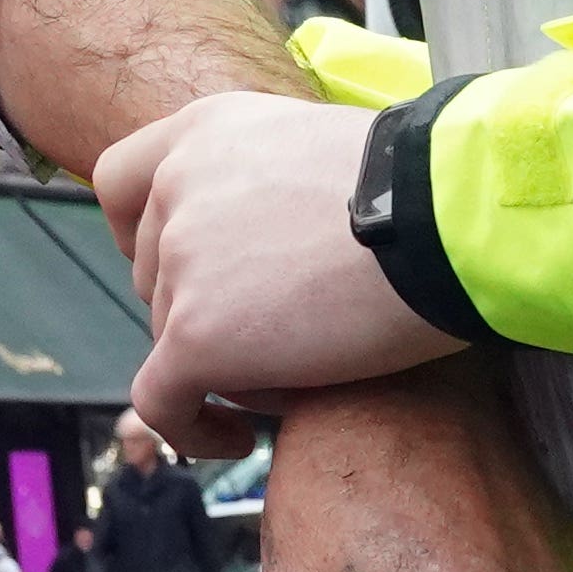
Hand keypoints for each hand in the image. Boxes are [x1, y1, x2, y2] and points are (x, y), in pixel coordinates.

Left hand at [120, 95, 461, 431]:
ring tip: (300, 372)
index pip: (120, 183)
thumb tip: (271, 242)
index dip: (141, 234)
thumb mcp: (321, 151)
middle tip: (277, 332)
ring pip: (169, 337)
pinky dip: (190, 428)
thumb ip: (270, 184)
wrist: (452, 221)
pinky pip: (162, 402)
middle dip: (203, 307)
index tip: (185, 266)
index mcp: (203, 131)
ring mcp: (180, 262)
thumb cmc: (427, 192)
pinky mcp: (196, 335)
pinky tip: (239, 440)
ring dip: (223, 362)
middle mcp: (176, 187)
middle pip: (154, 272)